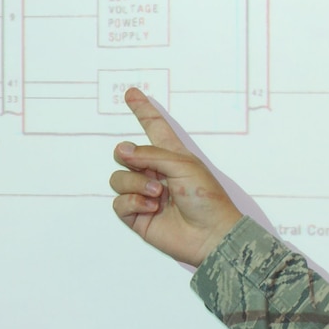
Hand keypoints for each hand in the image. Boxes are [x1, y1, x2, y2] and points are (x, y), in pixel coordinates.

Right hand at [109, 87, 243, 265]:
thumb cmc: (207, 198)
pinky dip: (133, 202)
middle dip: (129, 157)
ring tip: (157, 194)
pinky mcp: (137, 216)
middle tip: (145, 167)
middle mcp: (154, 172)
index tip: (131, 93)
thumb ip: (151, 154)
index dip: (143, 110)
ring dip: (135, 184)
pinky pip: (119, 202)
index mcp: (170, 155)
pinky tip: (152, 208)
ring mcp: (144, 194)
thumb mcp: (183, 165)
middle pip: (124, 154)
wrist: (211, 234)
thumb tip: (122, 151)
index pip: (153, 127)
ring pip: (118, 178)